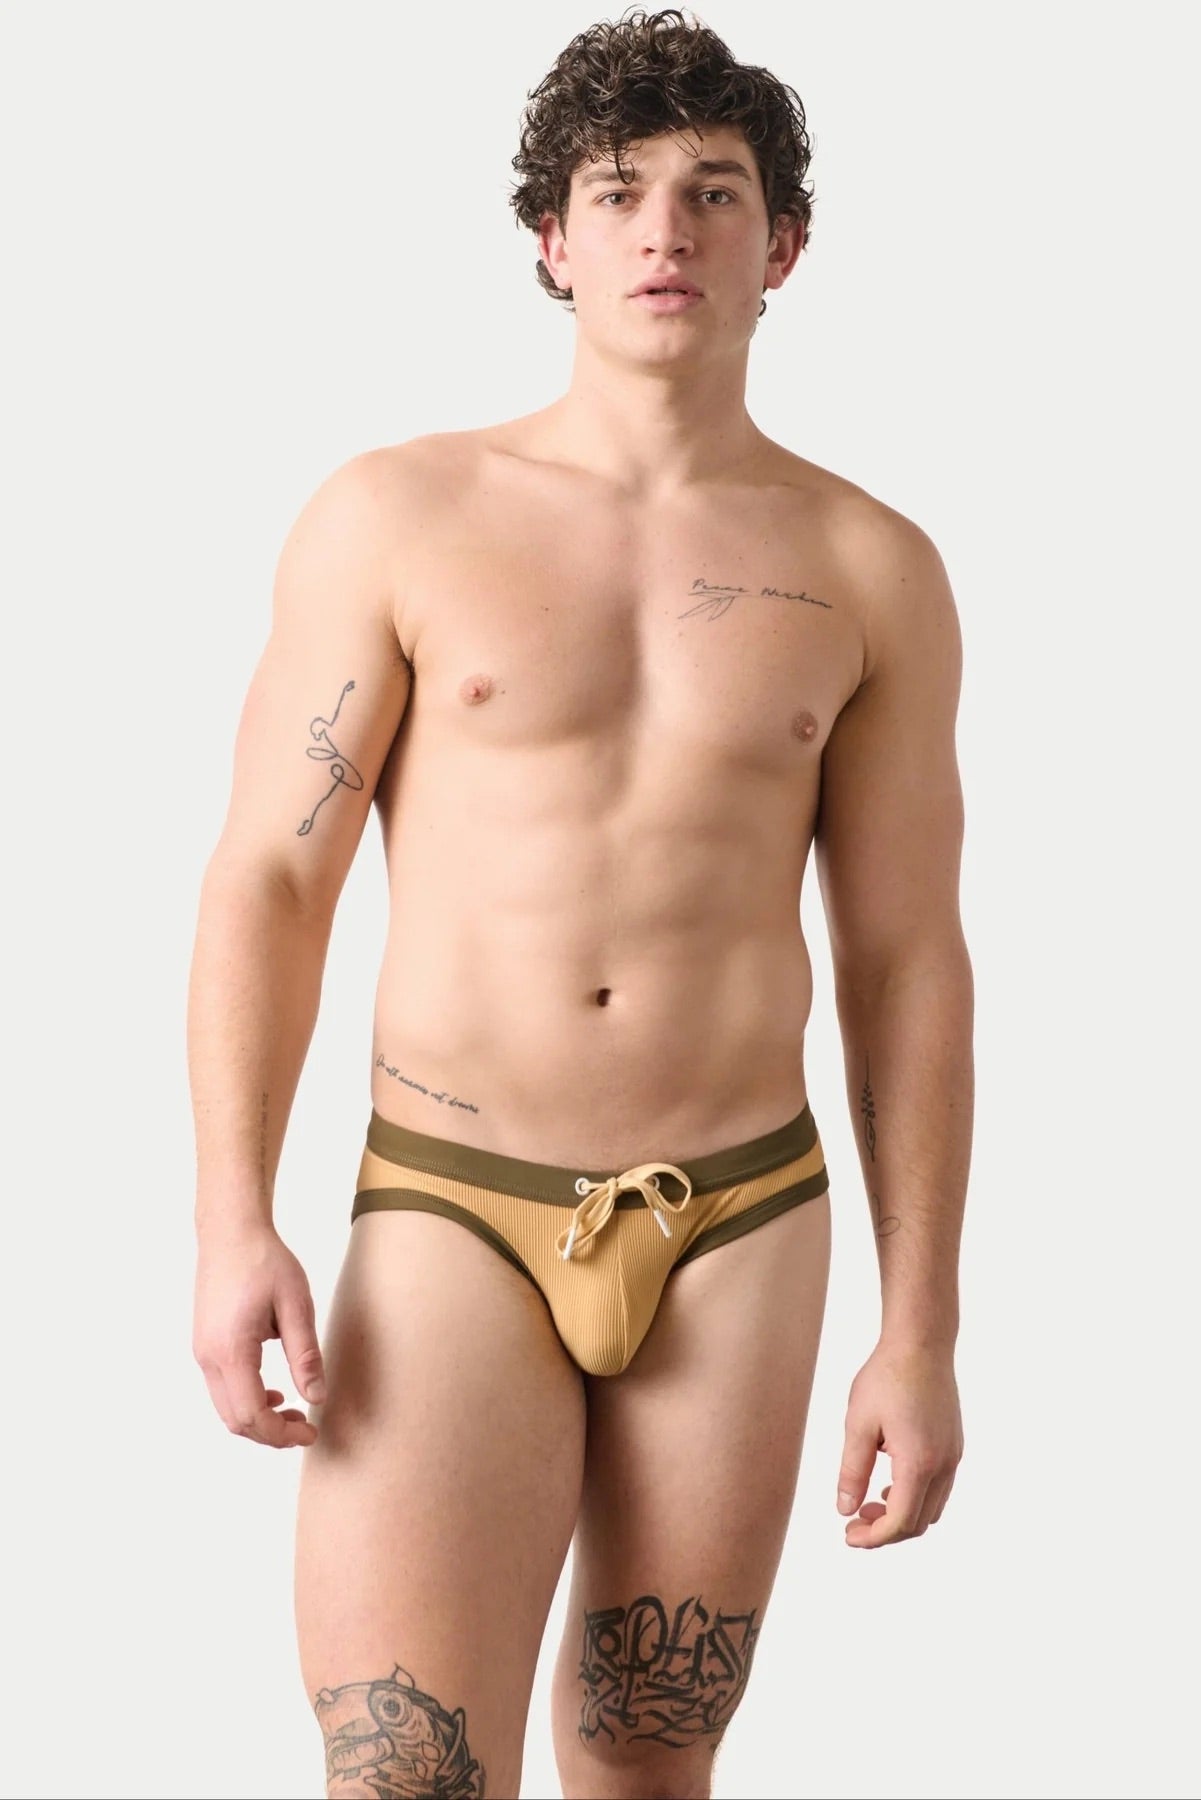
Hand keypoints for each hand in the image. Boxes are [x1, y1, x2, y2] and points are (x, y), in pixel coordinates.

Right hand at [193, 1221, 326, 1447]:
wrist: (231, 1232)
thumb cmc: (264, 1261)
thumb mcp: (296, 1305)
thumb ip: (305, 1355)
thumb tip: (316, 1397)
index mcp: (231, 1350)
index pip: (252, 1414)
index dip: (282, 1434)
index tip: (311, 1432)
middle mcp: (209, 1357)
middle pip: (235, 1420)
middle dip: (270, 1433)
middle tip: (305, 1427)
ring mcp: (202, 1352)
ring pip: (226, 1408)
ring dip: (258, 1419)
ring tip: (293, 1412)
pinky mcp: (204, 1345)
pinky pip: (222, 1389)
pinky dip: (246, 1401)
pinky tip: (273, 1391)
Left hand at [836, 1338, 962, 1546]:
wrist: (921, 1343)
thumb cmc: (886, 1377)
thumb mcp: (858, 1424)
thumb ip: (852, 1471)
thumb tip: (845, 1510)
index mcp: (919, 1462)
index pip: (900, 1522)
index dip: (873, 1538)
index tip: (848, 1534)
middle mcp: (943, 1465)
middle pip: (919, 1523)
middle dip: (885, 1530)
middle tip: (854, 1519)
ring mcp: (954, 1456)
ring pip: (932, 1509)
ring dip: (902, 1514)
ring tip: (870, 1500)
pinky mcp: (955, 1446)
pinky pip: (939, 1488)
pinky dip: (916, 1496)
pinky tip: (891, 1480)